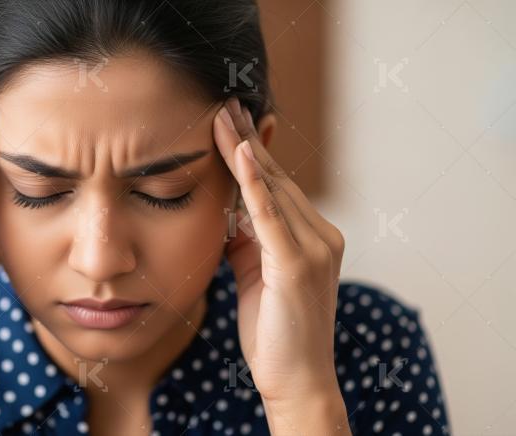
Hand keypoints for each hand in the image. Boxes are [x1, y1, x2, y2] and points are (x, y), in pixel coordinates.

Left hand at [213, 97, 348, 431]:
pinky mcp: (298, 264)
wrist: (297, 380)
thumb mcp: (256, 276)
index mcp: (310, 237)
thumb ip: (247, 241)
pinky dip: (255, 183)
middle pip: (276, 178)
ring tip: (223, 116)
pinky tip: (240, 154)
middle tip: (223, 103)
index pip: (276, 185)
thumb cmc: (274, 333)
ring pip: (273, 189)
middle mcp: (320, 235)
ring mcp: (314, 247)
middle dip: (246, 140)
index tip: (231, 120)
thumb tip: (227, 213)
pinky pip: (271, 215)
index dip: (253, 152)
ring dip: (245, 150)